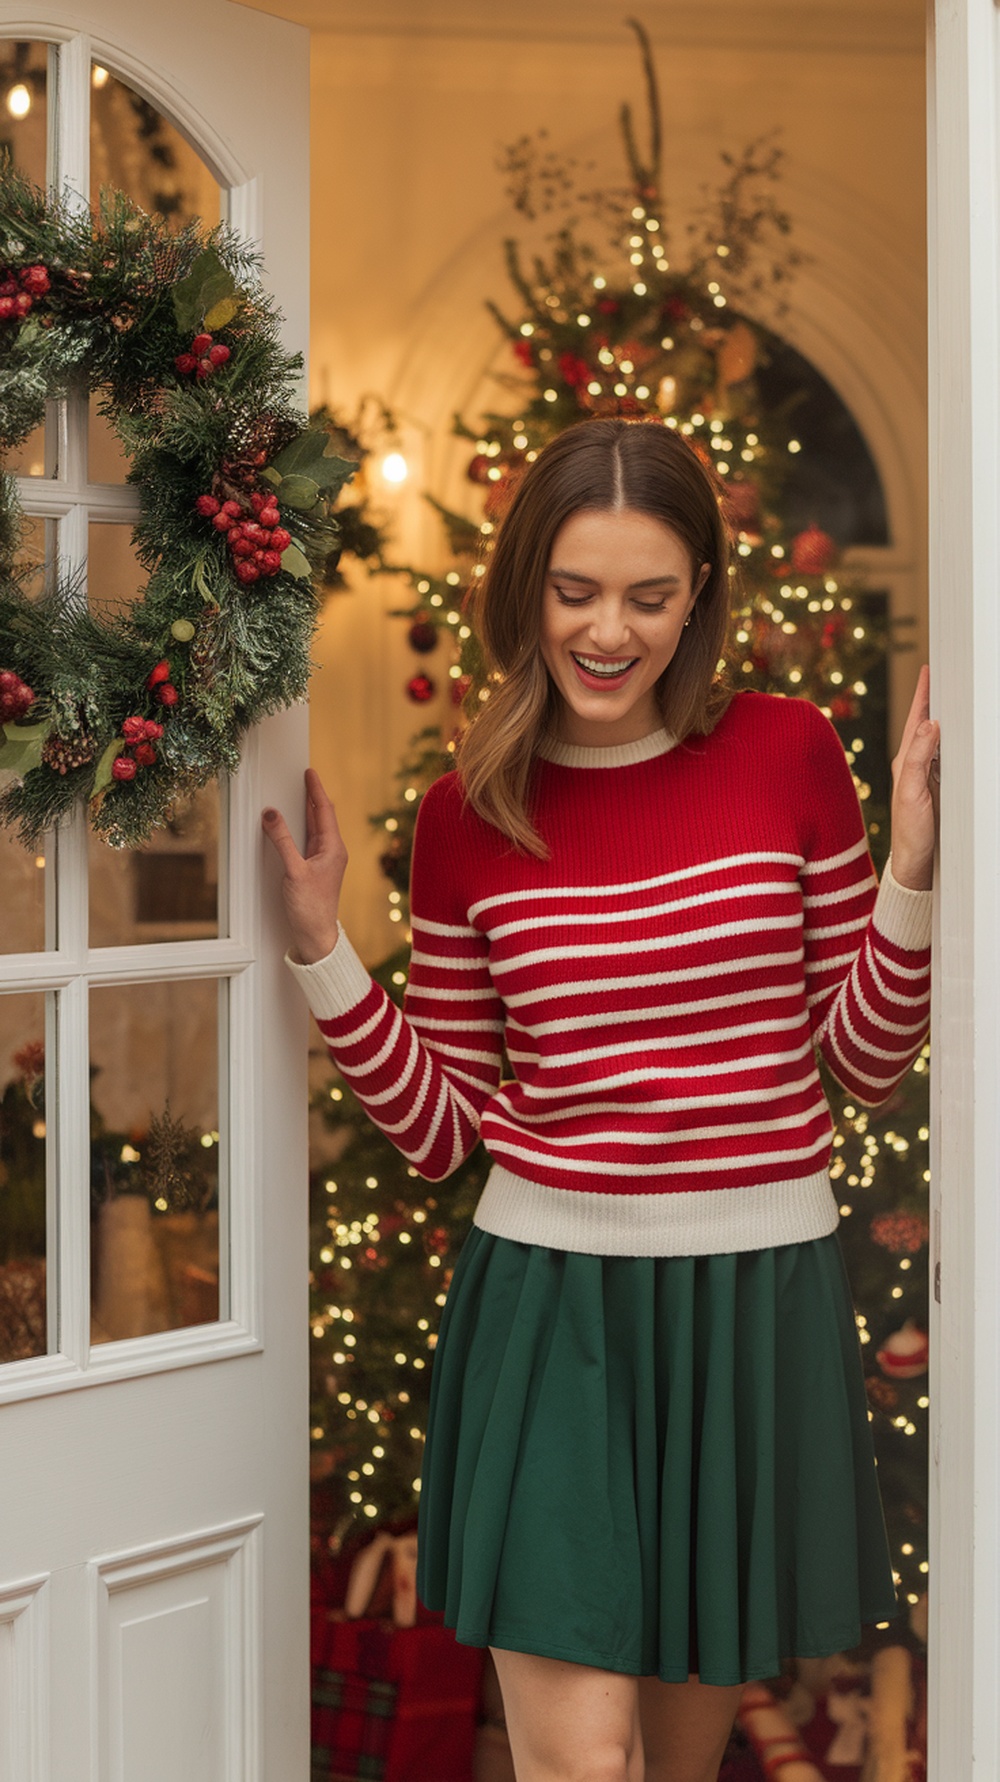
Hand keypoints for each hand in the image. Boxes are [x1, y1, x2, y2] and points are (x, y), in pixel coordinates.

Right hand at [261, 768, 347, 962]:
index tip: (310, 773)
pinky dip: (302, 828)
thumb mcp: (293, 870)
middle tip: (307, 779)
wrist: (316, 935)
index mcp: (333, 848)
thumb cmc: (310, 907)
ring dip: (309, 812)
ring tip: (303, 795)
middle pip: (322, 817)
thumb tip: (271, 814)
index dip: (316, 790)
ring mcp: (325, 862)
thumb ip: (282, 840)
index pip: (324, 811)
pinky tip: (296, 826)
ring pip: (316, 829)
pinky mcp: (315, 871)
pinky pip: (309, 842)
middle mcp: (332, 852)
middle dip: (314, 797)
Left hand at [889, 663, 938, 890]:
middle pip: (927, 723)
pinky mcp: (938, 788)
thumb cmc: (911, 833)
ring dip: (945, 718)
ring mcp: (926, 776)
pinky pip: (947, 756)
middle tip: (944, 675)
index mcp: (904, 761)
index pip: (916, 719)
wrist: (916, 866)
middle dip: (935, 699)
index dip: (924, 694)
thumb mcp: (912, 792)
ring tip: (953, 697)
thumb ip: (918, 757)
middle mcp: (914, 764)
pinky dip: (954, 741)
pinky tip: (960, 736)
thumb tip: (930, 723)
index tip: (930, 670)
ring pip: (938, 739)